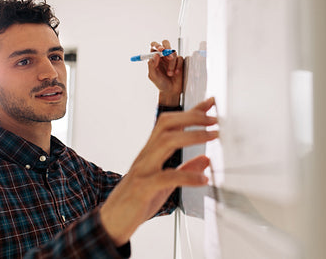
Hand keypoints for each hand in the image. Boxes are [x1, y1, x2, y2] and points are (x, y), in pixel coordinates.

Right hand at [99, 97, 217, 245]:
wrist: (110, 223)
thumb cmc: (135, 202)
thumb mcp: (165, 184)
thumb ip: (184, 170)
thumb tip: (206, 160)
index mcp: (151, 153)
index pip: (170, 123)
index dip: (191, 111)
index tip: (210, 103)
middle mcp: (146, 156)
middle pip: (167, 124)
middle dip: (192, 117)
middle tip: (215, 119)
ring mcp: (143, 170)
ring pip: (166, 141)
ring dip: (193, 136)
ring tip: (213, 136)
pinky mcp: (142, 188)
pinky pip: (167, 177)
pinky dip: (188, 176)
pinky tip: (203, 180)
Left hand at [148, 40, 183, 105]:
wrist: (171, 91)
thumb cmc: (161, 83)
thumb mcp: (153, 76)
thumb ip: (152, 65)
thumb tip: (155, 55)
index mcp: (155, 58)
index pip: (154, 46)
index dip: (157, 45)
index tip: (160, 50)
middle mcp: (163, 56)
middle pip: (165, 43)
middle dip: (167, 47)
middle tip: (167, 54)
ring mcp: (172, 58)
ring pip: (173, 52)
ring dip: (171, 64)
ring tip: (170, 73)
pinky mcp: (179, 62)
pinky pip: (180, 58)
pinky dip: (178, 65)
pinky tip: (176, 72)